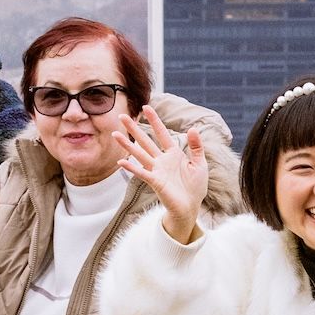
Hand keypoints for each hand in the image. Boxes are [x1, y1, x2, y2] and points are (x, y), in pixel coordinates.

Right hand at [113, 107, 207, 242]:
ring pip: (139, 154)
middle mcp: (162, 160)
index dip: (154, 121)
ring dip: (127, 145)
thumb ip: (196, 147)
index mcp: (173, 154)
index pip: (162, 133)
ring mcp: (156, 171)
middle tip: (122, 116)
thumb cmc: (195, 187)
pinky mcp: (155, 182)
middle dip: (134, 129)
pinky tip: (121, 161)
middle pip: (145, 141)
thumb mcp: (199, 164)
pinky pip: (141, 173)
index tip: (146, 107)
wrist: (191, 207)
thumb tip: (193, 128)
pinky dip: (131, 167)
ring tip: (115, 134)